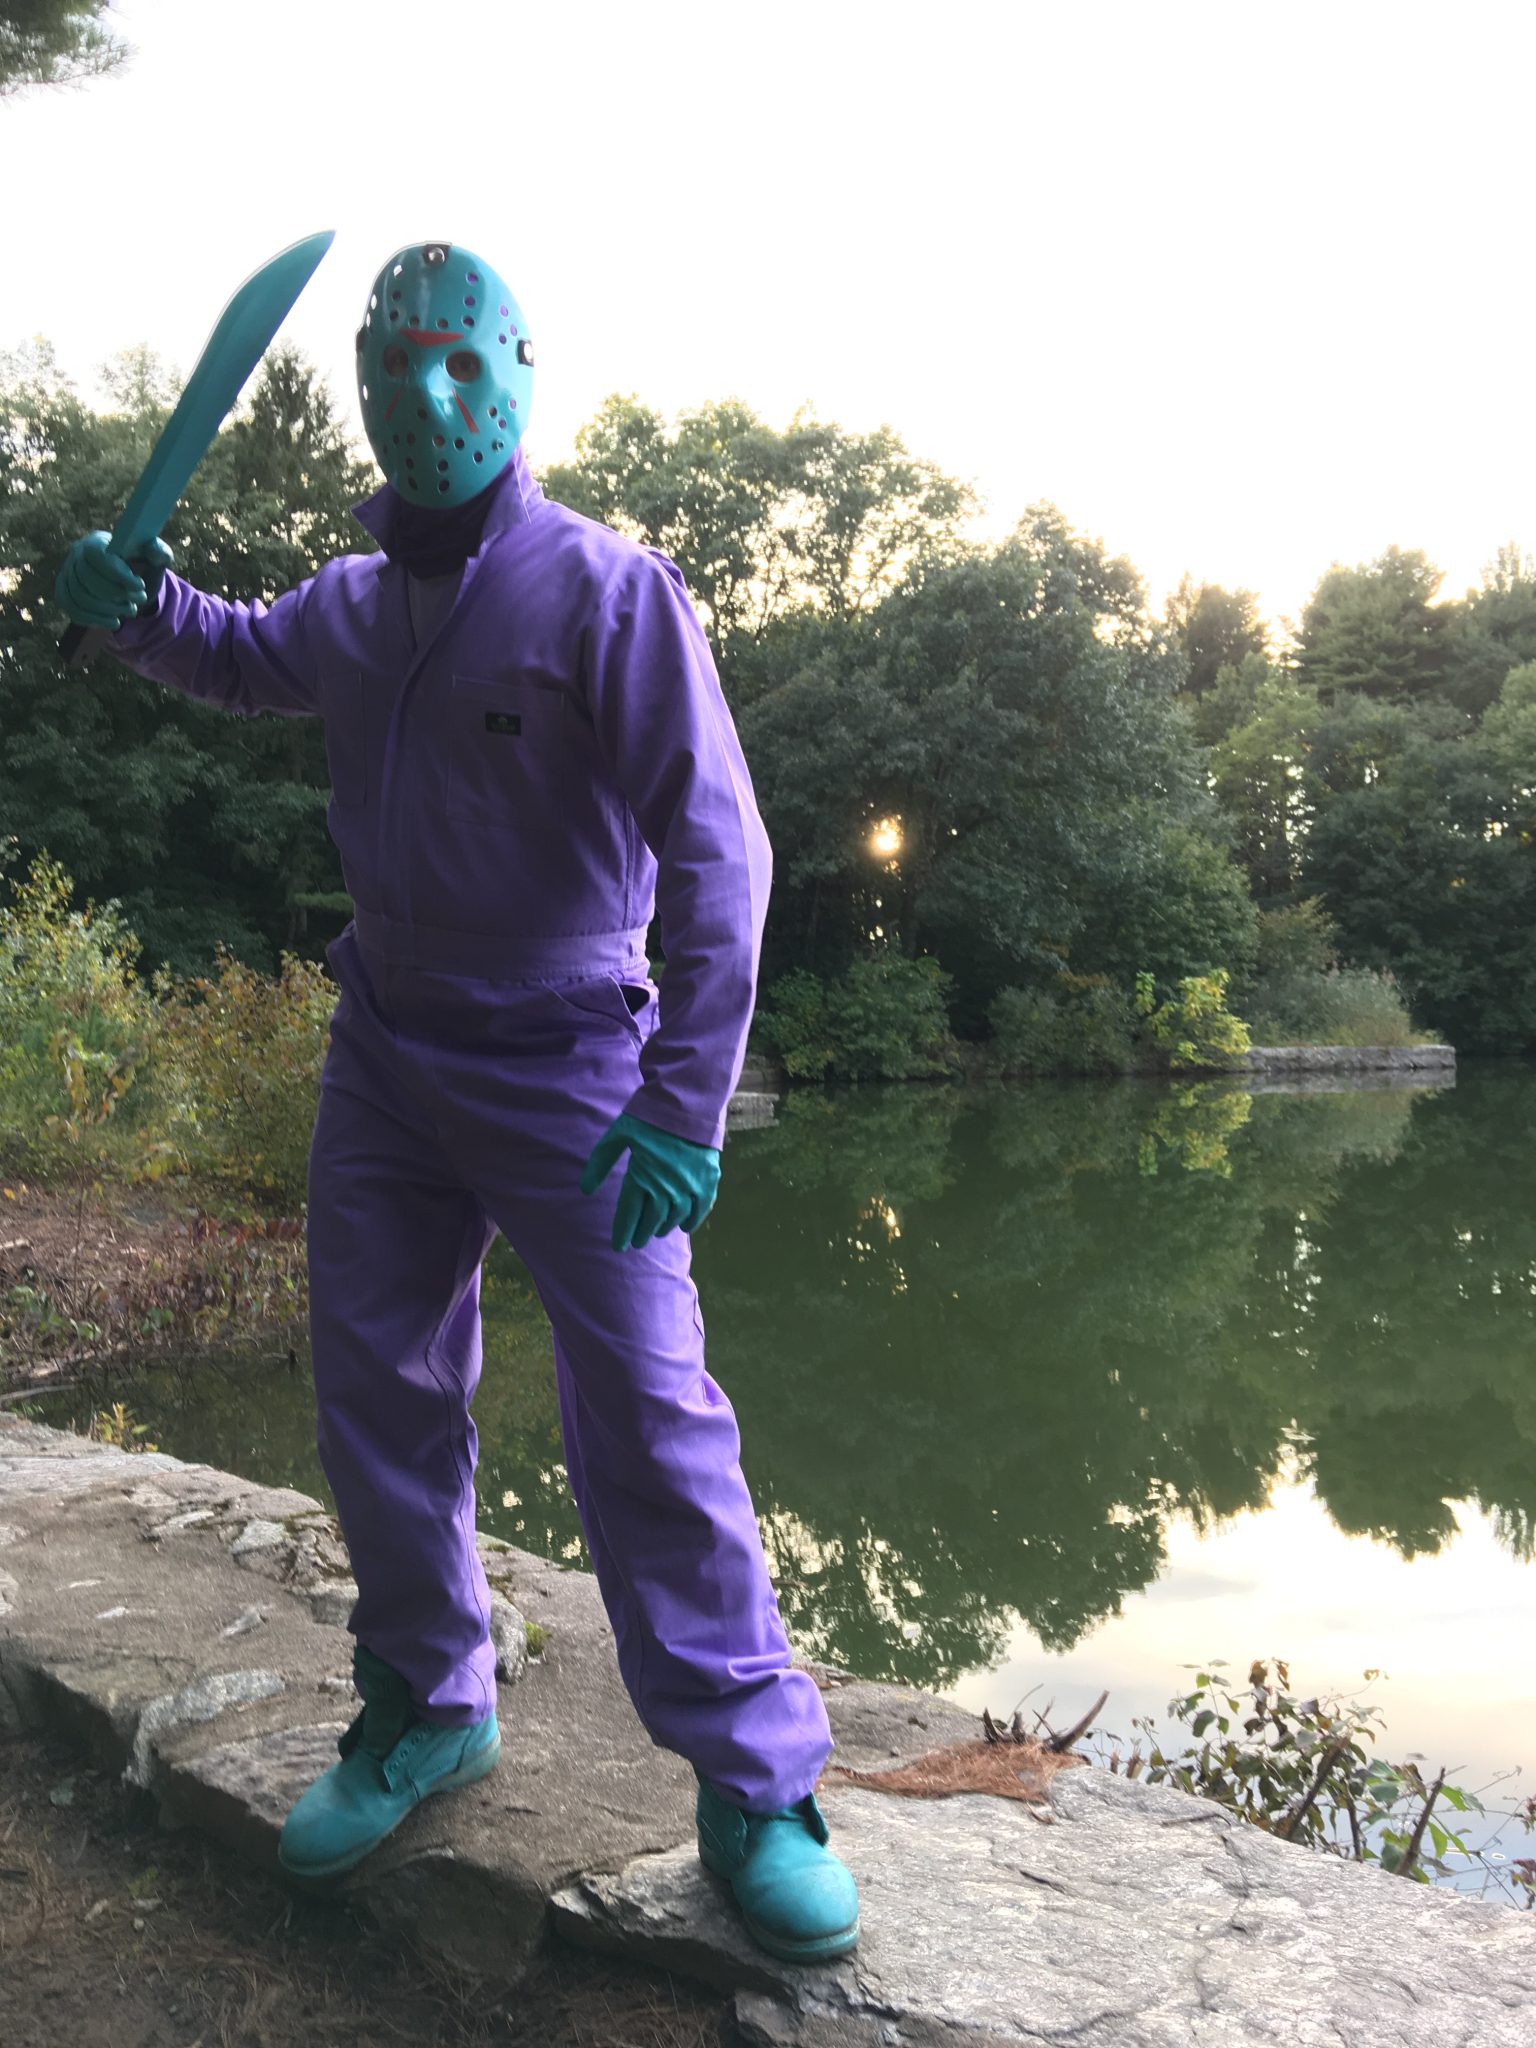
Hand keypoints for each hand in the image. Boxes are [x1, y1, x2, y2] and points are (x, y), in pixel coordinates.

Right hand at [55, 531, 173, 629]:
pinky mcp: (64, 592)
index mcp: (97, 541)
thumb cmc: (140, 569)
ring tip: (130, 610)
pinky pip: (72, 609)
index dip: (118, 574)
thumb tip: (156, 552)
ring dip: (108, 609)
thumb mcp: (153, 560)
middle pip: (88, 579)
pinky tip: (114, 622)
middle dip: (117, 594)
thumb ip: (159, 553)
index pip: (96, 555)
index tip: (140, 587)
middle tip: (139, 600)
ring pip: (81, 597)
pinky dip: (95, 620)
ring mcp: (67, 574)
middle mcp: (77, 554)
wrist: (127, 586)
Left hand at [580, 1112, 721, 1251]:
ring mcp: (689, 1186)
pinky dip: (693, 1220)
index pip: (629, 1214)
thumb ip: (600, 1163)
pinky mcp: (708, 1180)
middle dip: (642, 1233)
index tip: (618, 1247)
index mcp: (641, 1176)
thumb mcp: (617, 1135)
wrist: (687, 1102)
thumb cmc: (648, 1116)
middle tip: (636, 1243)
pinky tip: (685, 1227)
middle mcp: (666, 1187)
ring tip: (657, 1232)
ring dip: (664, 1227)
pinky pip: (701, 1208)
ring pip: (675, 1217)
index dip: (623, 1232)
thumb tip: (585, 1189)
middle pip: (652, 1220)